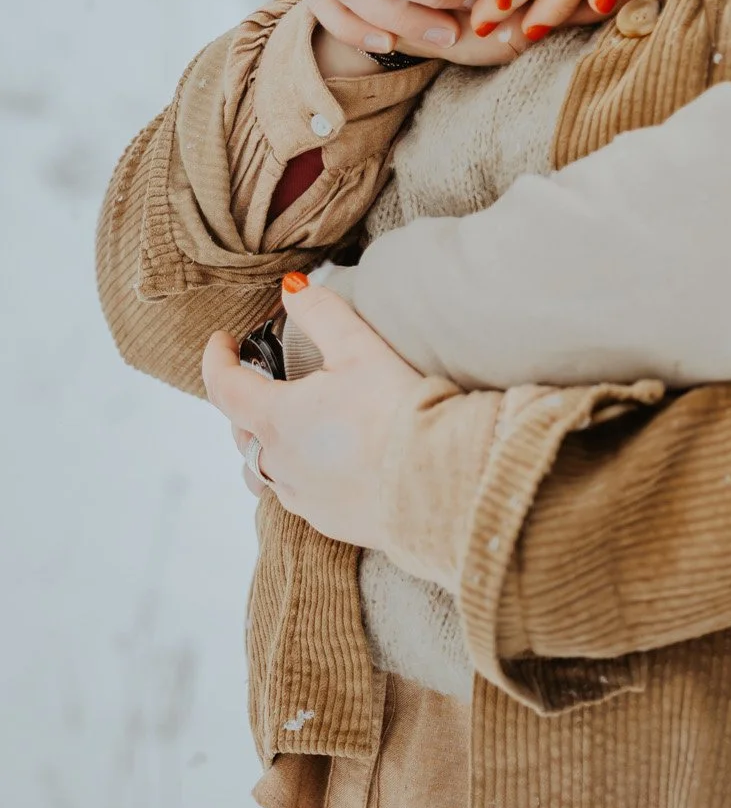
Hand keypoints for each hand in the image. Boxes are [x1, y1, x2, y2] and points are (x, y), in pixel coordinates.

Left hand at [202, 276, 422, 548]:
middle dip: (245, 402)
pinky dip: (299, 474)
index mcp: (276, 418)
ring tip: (288, 427)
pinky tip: (326, 463)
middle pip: (241, 431)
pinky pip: (297, 496)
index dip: (216, 358)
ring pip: (263, 471)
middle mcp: (278, 463)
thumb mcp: (359, 349)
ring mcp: (301, 497)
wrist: (437, 480)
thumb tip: (292, 286)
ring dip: (266, 446)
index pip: (223, 386)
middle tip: (265, 379)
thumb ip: (320, 313)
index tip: (222, 340)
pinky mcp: (328, 520)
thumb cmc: (396, 412)